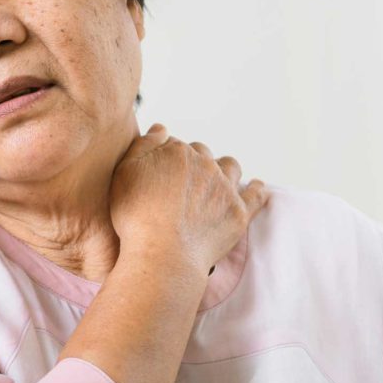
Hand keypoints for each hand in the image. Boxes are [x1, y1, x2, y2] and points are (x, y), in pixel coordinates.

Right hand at [109, 123, 268, 285]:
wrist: (162, 254)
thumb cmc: (136, 217)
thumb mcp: (125, 173)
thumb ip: (143, 146)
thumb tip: (161, 129)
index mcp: (177, 152)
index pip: (174, 146)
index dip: (166, 159)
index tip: (161, 173)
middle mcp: (205, 164)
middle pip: (202, 154)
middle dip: (194, 163)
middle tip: (184, 182)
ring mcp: (225, 187)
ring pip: (230, 166)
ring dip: (224, 169)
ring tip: (218, 179)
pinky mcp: (239, 212)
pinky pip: (256, 194)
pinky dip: (257, 188)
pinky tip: (257, 186)